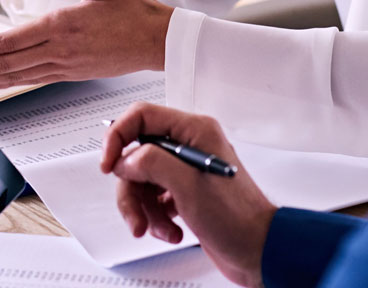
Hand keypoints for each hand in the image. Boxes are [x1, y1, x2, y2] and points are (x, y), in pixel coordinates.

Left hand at [0, 0, 172, 90]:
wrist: (159, 40)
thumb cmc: (135, 10)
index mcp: (63, 25)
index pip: (12, 40)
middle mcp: (60, 50)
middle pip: (6, 63)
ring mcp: (65, 65)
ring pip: (16, 76)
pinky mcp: (71, 72)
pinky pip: (33, 80)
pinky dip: (9, 83)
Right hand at [102, 104, 275, 287]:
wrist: (258, 250)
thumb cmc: (238, 218)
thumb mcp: (188, 186)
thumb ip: (152, 162)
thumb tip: (126, 158)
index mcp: (194, 131)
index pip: (142, 116)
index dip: (119, 137)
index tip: (109, 164)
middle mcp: (190, 145)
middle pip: (137, 155)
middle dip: (132, 188)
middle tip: (135, 213)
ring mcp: (187, 170)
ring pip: (143, 180)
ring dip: (144, 209)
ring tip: (159, 228)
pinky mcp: (185, 192)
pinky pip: (154, 199)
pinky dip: (157, 218)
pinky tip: (172, 230)